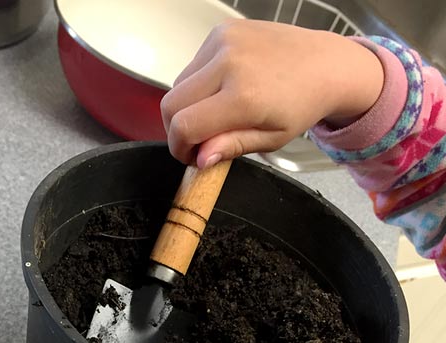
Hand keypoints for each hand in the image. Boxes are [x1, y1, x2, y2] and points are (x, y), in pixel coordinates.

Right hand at [160, 20, 384, 166]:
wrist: (325, 65)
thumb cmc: (301, 105)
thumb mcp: (270, 139)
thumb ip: (230, 147)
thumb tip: (200, 159)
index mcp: (243, 97)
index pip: (184, 126)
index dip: (179, 148)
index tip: (190, 157)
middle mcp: (229, 63)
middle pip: (170, 103)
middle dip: (176, 129)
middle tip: (196, 142)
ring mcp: (223, 41)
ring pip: (178, 84)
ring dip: (187, 106)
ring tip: (213, 116)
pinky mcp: (221, 30)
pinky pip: (192, 65)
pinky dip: (199, 84)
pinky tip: (222, 89)